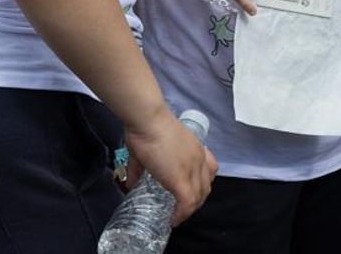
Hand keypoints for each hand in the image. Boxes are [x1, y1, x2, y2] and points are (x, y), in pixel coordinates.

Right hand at [122, 106, 217, 225]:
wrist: (148, 121)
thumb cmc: (146, 129)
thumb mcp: (146, 150)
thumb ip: (139, 169)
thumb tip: (130, 183)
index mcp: (195, 149)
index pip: (210, 170)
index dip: (202, 183)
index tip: (191, 191)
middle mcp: (199, 159)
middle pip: (206, 186)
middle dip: (196, 200)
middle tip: (181, 207)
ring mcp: (192, 170)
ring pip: (198, 197)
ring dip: (189, 210)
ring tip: (177, 216)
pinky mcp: (181, 180)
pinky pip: (187, 203)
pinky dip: (182, 214)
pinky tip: (173, 220)